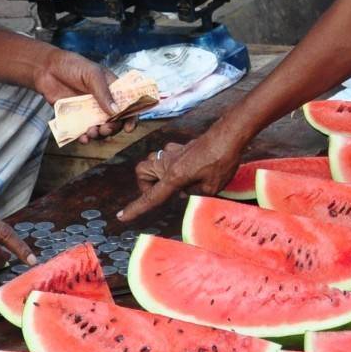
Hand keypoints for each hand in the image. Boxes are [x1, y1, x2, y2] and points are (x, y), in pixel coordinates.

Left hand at [33, 49, 124, 140]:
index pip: (127, 105)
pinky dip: (84, 137)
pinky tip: (83, 138)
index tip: (128, 128)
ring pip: (99, 129)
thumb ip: (104, 93)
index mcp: (112, 90)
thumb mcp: (92, 74)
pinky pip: (82, 132)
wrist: (47, 69)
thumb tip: (116, 111)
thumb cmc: (72, 65)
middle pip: (114, 121)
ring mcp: (89, 111)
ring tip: (92, 132)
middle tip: (105, 128)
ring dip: (98, 135)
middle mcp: (102, 102)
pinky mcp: (75, 118)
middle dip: (112, 128)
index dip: (131, 117)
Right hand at [117, 130, 245, 222]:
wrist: (228, 135)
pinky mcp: (180, 147)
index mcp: (173, 176)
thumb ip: (195, 194)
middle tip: (161, 194)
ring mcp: (172, 152)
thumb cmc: (221, 161)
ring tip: (176, 184)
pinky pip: (166, 156)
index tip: (121, 217)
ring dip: (157, 174)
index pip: (150, 197)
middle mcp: (168, 162)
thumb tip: (185, 192)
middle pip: (142, 172)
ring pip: (152, 162)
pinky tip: (188, 171)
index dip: (136, 209)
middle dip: (145, 185)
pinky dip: (170, 165)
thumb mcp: (211, 187)